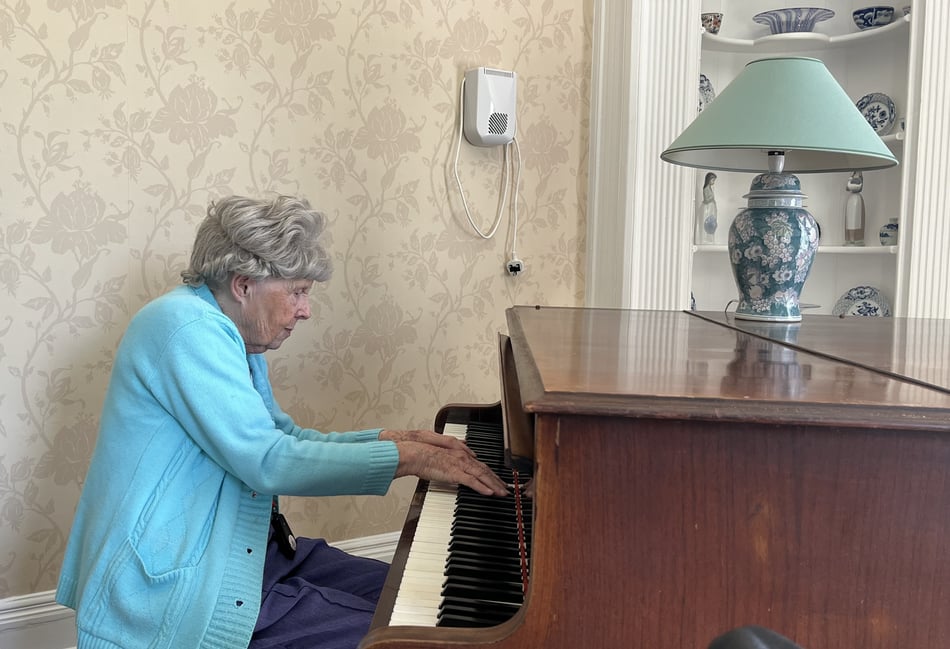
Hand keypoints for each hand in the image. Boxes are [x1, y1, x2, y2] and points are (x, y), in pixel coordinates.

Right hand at [382, 430, 507, 496]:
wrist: (415, 453)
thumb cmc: (424, 454)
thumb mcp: (442, 454)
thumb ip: (453, 457)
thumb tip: (460, 462)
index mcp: (461, 455)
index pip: (481, 466)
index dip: (492, 474)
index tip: (498, 481)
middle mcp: (464, 458)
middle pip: (486, 471)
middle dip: (497, 481)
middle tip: (506, 489)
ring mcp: (460, 465)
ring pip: (482, 476)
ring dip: (494, 485)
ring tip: (502, 493)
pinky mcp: (455, 473)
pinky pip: (472, 481)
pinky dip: (482, 487)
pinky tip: (489, 493)